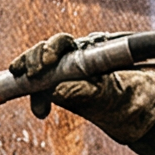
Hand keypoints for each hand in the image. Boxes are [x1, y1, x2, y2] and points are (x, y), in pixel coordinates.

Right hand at [7, 33, 154, 144]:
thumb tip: (57, 91)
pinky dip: (36, 99)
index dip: (49, 49)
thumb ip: (85, 91)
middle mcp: (70, 59)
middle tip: (31, 75)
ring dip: (27, 77)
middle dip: (33, 60)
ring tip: (26, 89)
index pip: (61, 43)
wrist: (128, 111)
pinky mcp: (56, 90)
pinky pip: (40, 90)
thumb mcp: (107, 94)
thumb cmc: (122, 96)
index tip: (47, 62)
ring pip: (38, 69)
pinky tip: (40, 111)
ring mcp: (61, 75)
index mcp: (84, 52)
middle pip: (43, 52)